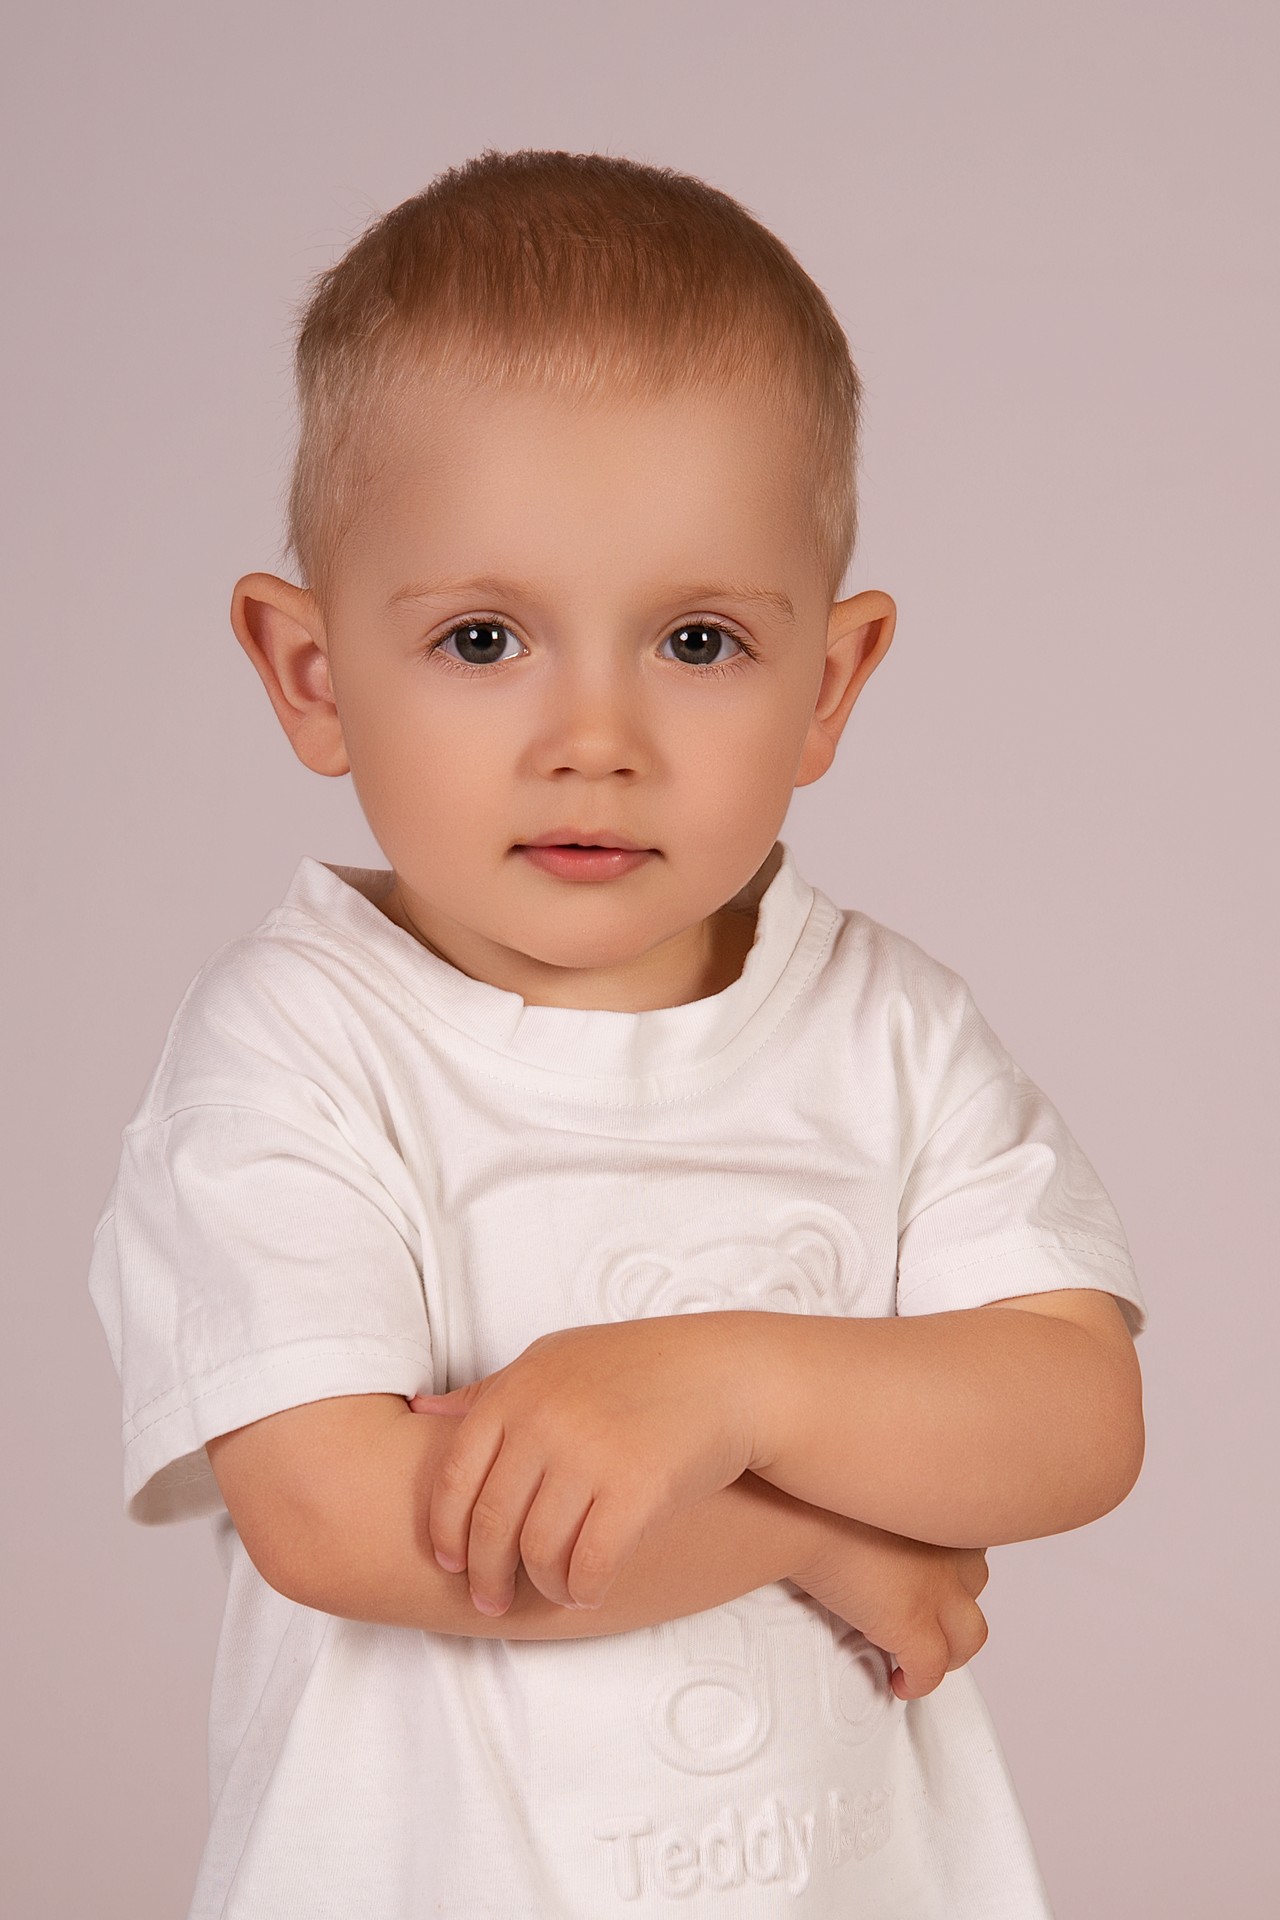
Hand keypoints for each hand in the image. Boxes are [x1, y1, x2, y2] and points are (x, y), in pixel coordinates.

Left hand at [407, 1315, 758, 1616]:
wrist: (730, 1374)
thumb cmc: (638, 1367)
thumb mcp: (556, 1360)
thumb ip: (490, 1391)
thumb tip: (420, 1413)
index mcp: (517, 1388)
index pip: (453, 1477)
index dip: (446, 1531)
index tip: (450, 1562)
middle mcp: (545, 1419)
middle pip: (491, 1522)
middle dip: (485, 1574)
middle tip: (489, 1602)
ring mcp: (590, 1454)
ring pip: (538, 1550)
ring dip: (540, 1585)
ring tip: (551, 1592)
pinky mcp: (636, 1489)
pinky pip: (589, 1563)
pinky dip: (582, 1587)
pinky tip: (587, 1591)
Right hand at [791, 1509, 989, 1700]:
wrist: (799, 1513)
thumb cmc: (814, 1494)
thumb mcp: (861, 1492)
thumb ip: (877, 1507)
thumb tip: (859, 1510)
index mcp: (934, 1512)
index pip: (965, 1539)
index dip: (950, 1561)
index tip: (930, 1570)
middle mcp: (947, 1550)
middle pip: (976, 1583)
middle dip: (957, 1600)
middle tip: (931, 1612)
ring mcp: (935, 1591)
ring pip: (970, 1634)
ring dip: (951, 1649)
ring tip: (928, 1658)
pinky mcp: (912, 1627)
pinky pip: (930, 1670)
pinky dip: (919, 1681)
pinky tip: (901, 1682)